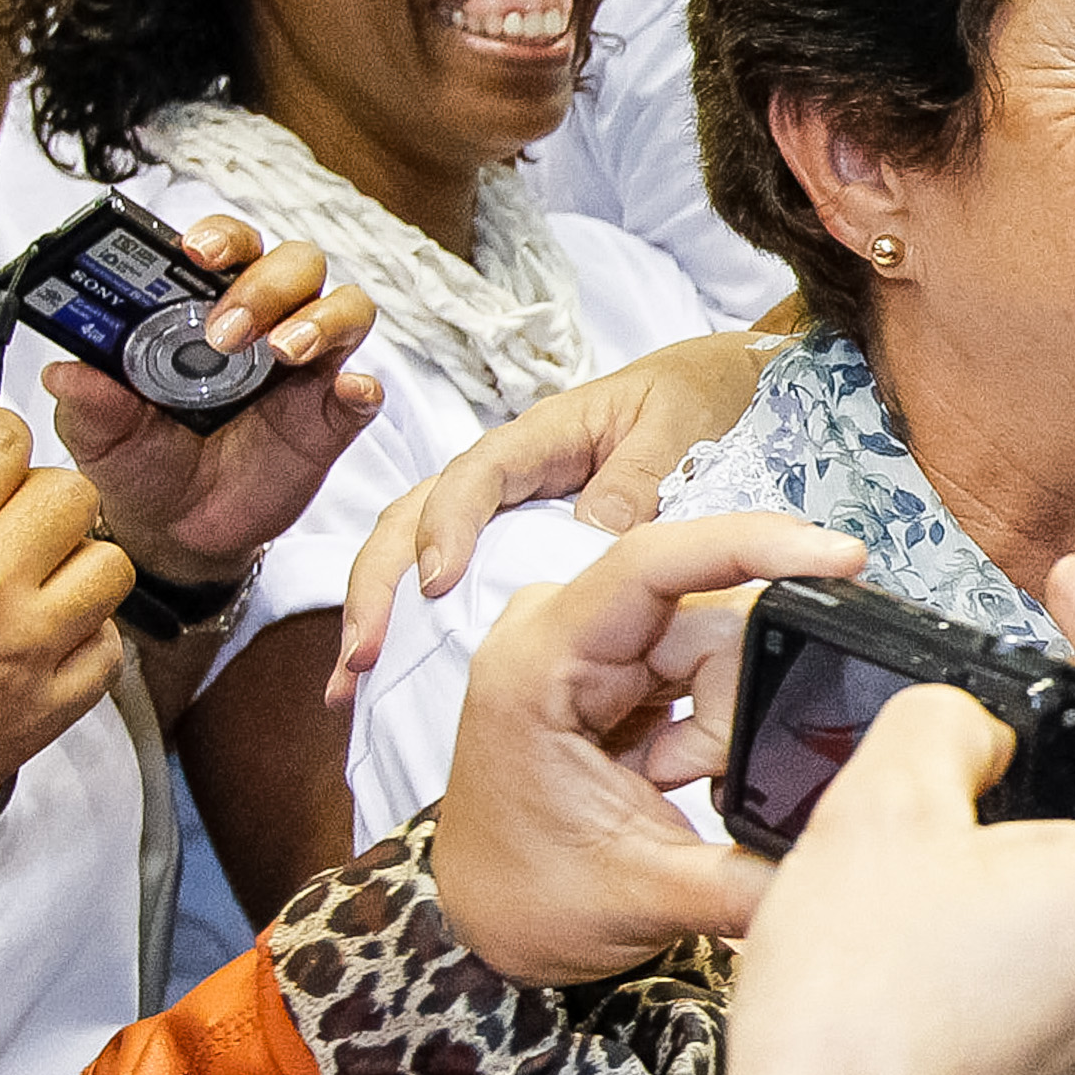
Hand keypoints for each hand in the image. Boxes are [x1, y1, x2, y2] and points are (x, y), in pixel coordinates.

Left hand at [46, 214, 383, 586]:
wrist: (175, 531)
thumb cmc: (142, 462)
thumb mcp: (101, 435)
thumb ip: (88, 402)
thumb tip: (65, 371)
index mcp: (206, 308)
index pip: (229, 247)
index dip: (221, 237)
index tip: (195, 251)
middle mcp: (265, 325)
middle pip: (296, 265)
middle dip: (265, 285)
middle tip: (224, 332)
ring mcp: (306, 369)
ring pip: (346, 307)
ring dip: (320, 319)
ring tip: (282, 352)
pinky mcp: (332, 418)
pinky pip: (365, 390)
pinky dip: (362, 386)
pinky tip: (346, 394)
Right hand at [330, 329, 783, 705]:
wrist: (722, 391)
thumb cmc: (698, 397)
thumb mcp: (679, 427)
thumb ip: (639, 477)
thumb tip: (590, 533)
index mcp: (543, 436)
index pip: (474, 476)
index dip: (447, 525)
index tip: (436, 581)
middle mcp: (509, 474)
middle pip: (414, 515)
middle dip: (377, 582)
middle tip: (361, 654)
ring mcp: (508, 510)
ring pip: (418, 549)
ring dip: (382, 612)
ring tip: (352, 683)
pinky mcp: (519, 542)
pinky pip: (462, 579)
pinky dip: (423, 626)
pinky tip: (398, 678)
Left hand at [429, 512, 869, 987]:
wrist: (487, 918)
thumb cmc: (528, 900)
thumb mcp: (646, 899)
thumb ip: (749, 880)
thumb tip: (840, 857)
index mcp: (536, 667)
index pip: (651, 563)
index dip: (749, 544)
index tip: (837, 556)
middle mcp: (555, 630)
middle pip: (704, 613)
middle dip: (732, 702)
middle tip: (701, 782)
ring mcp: (585, 638)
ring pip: (713, 634)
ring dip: (720, 718)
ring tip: (673, 784)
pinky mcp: (612, 655)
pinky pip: (701, 654)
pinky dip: (714, 714)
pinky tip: (677, 767)